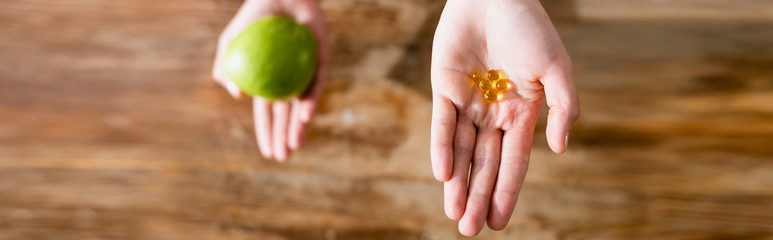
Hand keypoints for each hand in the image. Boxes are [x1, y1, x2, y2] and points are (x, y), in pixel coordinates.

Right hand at [212, 0, 327, 160]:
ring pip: (303, 105)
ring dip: (298, 127)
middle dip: (284, 138)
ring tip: (293, 147)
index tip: (266, 154)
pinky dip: (310, 99)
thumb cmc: (254, 16)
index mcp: (269, 81)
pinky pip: (316, 82)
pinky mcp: (321, 59)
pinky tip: (304, 116)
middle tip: (282, 159)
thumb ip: (226, 66)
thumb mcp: (230, 41)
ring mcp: (306, 71)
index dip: (267, 134)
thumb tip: (236, 96)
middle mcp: (290, 80)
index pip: (268, 114)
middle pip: (287, 115)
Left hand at [430, 0, 578, 235]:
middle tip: (470, 229)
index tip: (499, 223)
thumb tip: (559, 150)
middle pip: (485, 164)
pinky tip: (444, 175)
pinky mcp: (444, 88)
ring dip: (458, 183)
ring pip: (463, 151)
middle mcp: (495, 114)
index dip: (507, 192)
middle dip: (479, 197)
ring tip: (456, 215)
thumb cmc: (530, 28)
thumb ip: (563, 107)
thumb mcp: (557, 68)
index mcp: (523, 113)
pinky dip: (443, 149)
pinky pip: (442, 125)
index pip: (514, 162)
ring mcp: (469, 103)